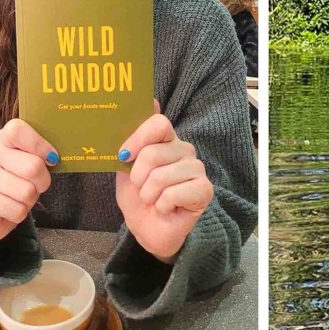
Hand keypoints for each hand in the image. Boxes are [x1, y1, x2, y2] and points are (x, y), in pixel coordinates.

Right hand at [0, 119, 56, 242]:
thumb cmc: (18, 181)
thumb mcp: (29, 162)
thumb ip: (42, 153)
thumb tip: (56, 157)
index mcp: (3, 139)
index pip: (17, 130)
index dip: (39, 145)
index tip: (51, 158)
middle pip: (32, 167)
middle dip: (43, 181)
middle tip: (37, 185)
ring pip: (26, 191)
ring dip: (31, 199)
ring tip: (21, 197)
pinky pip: (16, 210)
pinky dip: (20, 213)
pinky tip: (10, 208)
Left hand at [115, 101, 212, 262]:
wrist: (148, 229)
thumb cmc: (138, 197)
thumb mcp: (125, 168)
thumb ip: (132, 139)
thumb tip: (148, 100)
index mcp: (166, 140)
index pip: (159, 123)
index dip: (138, 137)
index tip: (123, 156)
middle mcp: (184, 150)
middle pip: (154, 153)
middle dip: (138, 177)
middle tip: (140, 188)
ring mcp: (197, 169)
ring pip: (161, 177)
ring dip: (148, 195)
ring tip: (153, 200)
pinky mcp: (204, 190)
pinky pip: (172, 194)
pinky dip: (161, 205)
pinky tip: (166, 208)